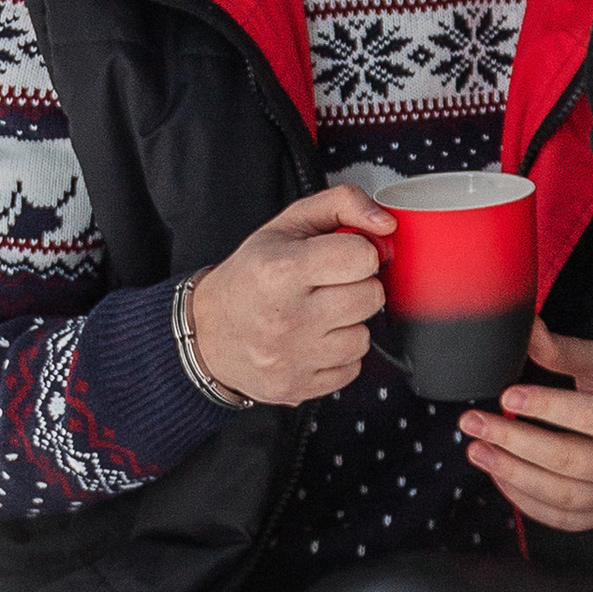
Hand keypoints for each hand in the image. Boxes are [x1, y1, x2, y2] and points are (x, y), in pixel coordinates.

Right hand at [186, 187, 390, 406]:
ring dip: (348, 324)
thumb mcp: (285, 225)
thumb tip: (384, 221)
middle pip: (370, 297)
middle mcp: (286, 317)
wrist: (208, 334)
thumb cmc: (249, 277)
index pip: (363, 257)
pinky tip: (314, 341)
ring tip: (318, 315)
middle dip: (357, 287)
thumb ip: (340, 204)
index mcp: (281, 270)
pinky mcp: (298, 387)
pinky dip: (339, 355)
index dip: (358, 253)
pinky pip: (352, 367)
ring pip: (364, 336)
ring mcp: (292, 357)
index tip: (342, 257)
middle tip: (328, 286)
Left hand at [459, 322, 592, 530]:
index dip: (547, 407)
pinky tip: (499, 476)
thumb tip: (526, 330)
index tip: (507, 395)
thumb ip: (567, 352)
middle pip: (568, 460)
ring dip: (512, 474)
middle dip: (514, 441)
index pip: (591, 417)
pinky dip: (525, 500)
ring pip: (560, 496)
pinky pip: (560, 519)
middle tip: (474, 422)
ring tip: (477, 450)